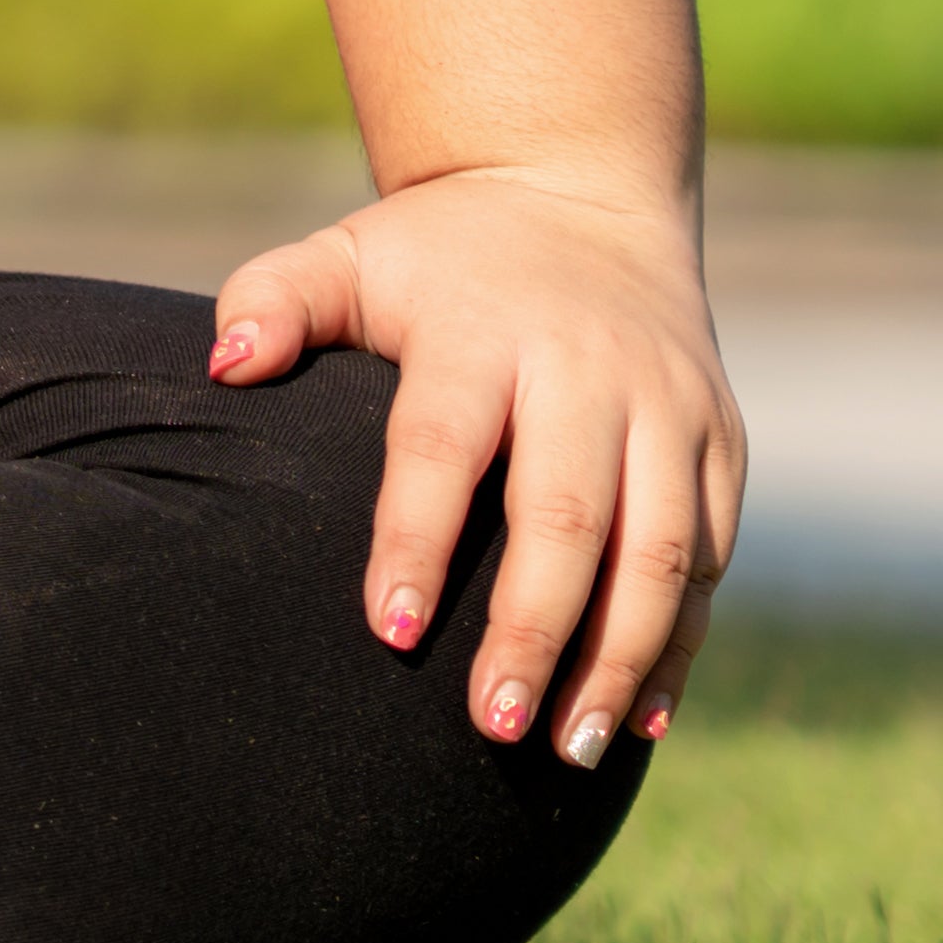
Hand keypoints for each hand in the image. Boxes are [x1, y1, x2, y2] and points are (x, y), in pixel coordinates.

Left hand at [207, 161, 743, 768]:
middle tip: (490, 728)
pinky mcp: (720, 439)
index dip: (415, 539)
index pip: (441, 445)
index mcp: (483, 332)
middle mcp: (589, 370)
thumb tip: (222, 364)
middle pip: (568, 516)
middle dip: (533, 631)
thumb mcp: (348, 254)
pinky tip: (638, 717)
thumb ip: (275, 300)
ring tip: (568, 752)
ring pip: (662, 551)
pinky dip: (679, 640)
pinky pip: (712, 555)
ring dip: (618, 659)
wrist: (581, 190)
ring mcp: (668, 406)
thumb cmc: (437, 256)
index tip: (386, 632)